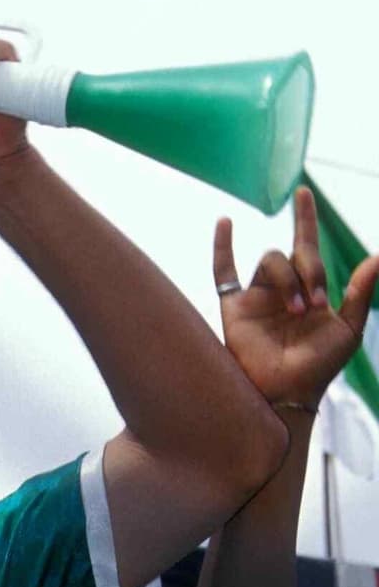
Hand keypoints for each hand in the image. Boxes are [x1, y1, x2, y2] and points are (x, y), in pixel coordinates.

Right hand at [214, 186, 378, 409]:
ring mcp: (257, 297)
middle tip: (315, 304)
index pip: (306, 245)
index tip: (303, 193)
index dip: (305, 218)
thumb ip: (360, 291)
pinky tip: (226, 223)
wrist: (287, 392)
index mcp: (309, 289)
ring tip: (295, 311)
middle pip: (292, 254)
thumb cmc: (319, 366)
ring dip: (287, 280)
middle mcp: (281, 289)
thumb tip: (378, 255)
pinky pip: (224, 272)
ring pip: (269, 262)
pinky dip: (222, 247)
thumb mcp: (348, 329)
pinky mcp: (235, 308)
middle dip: (309, 271)